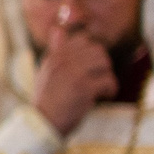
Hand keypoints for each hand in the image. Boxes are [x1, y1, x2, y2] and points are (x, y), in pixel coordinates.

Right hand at [33, 15, 115, 135]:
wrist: (43, 124)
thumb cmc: (47, 99)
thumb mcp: (46, 71)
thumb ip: (54, 50)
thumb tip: (58, 30)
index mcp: (54, 56)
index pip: (83, 40)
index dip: (92, 52)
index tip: (90, 67)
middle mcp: (63, 61)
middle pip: (98, 50)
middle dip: (102, 65)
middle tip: (97, 79)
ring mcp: (73, 74)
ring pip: (105, 63)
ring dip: (107, 77)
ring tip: (100, 88)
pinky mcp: (84, 88)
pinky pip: (109, 81)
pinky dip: (110, 90)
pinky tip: (102, 97)